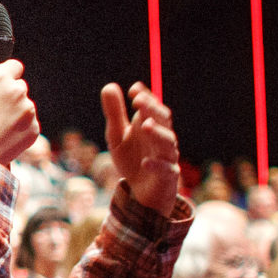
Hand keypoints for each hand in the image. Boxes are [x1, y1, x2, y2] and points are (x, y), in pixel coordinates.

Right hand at [0, 60, 39, 164]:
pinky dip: (19, 129)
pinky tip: (2, 137)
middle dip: (8, 94)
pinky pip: (28, 123)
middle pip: (19, 86)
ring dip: (14, 112)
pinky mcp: (34, 129)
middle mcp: (16, 90)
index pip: (14, 65)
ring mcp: (27, 110)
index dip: (6, 74)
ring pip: (25, 105)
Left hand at [100, 82, 179, 215]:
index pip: (152, 106)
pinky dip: (157, 165)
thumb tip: (109, 86)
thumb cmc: (131, 159)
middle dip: (152, 109)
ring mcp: (166, 156)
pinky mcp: (168, 176)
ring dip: (157, 134)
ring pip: (168, 142)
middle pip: (163, 120)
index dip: (145, 97)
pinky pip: (166, 169)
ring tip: (145, 126)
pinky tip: (145, 163)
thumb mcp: (117, 136)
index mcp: (149, 124)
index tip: (133, 90)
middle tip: (138, 101)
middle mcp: (161, 138)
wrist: (141, 192)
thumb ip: (114, 113)